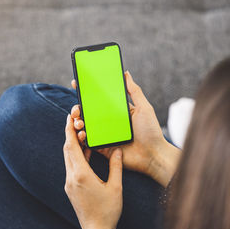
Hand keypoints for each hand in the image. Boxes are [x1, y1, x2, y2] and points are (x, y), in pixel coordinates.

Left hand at [63, 114, 122, 228]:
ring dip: (73, 145)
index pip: (71, 147)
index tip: (69, 117)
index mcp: (81, 175)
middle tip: (75, 120)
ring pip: (68, 158)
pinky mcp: (71, 188)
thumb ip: (116, 166)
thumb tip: (118, 150)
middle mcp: (71, 177)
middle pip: (67, 150)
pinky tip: (86, 152)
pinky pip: (72, 167)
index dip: (69, 130)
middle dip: (70, 133)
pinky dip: (77, 156)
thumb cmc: (108, 211)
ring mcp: (69, 183)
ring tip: (81, 133)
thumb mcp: (116, 187)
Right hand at [71, 71, 179, 186]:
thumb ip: (134, 91)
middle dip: (78, 108)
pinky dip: (81, 137)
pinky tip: (82, 133)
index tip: (77, 83)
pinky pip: (88, 141)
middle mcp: (109, 121)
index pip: (99, 98)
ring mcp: (104, 134)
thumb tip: (126, 73)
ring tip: (78, 121)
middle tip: (76, 108)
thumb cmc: (151, 131)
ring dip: (78, 122)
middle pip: (88, 112)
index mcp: (117, 110)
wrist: (153, 155)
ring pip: (85, 125)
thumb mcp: (144, 108)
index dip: (87, 91)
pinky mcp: (102, 146)